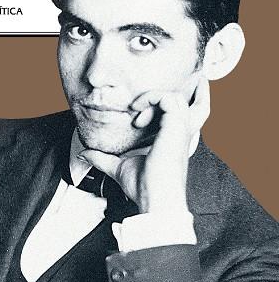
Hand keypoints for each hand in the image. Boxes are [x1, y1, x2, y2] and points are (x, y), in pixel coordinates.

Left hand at [78, 77, 209, 212]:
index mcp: (173, 140)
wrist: (155, 200)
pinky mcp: (176, 127)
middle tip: (187, 81)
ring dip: (154, 96)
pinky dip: (151, 99)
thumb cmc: (143, 187)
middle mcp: (180, 133)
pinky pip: (168, 99)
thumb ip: (103, 158)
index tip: (135, 111)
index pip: (181, 116)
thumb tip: (84, 154)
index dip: (165, 105)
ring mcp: (180, 129)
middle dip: (193, 90)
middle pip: (197, 105)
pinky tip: (137, 114)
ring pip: (177, 97)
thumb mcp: (119, 168)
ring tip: (137, 109)